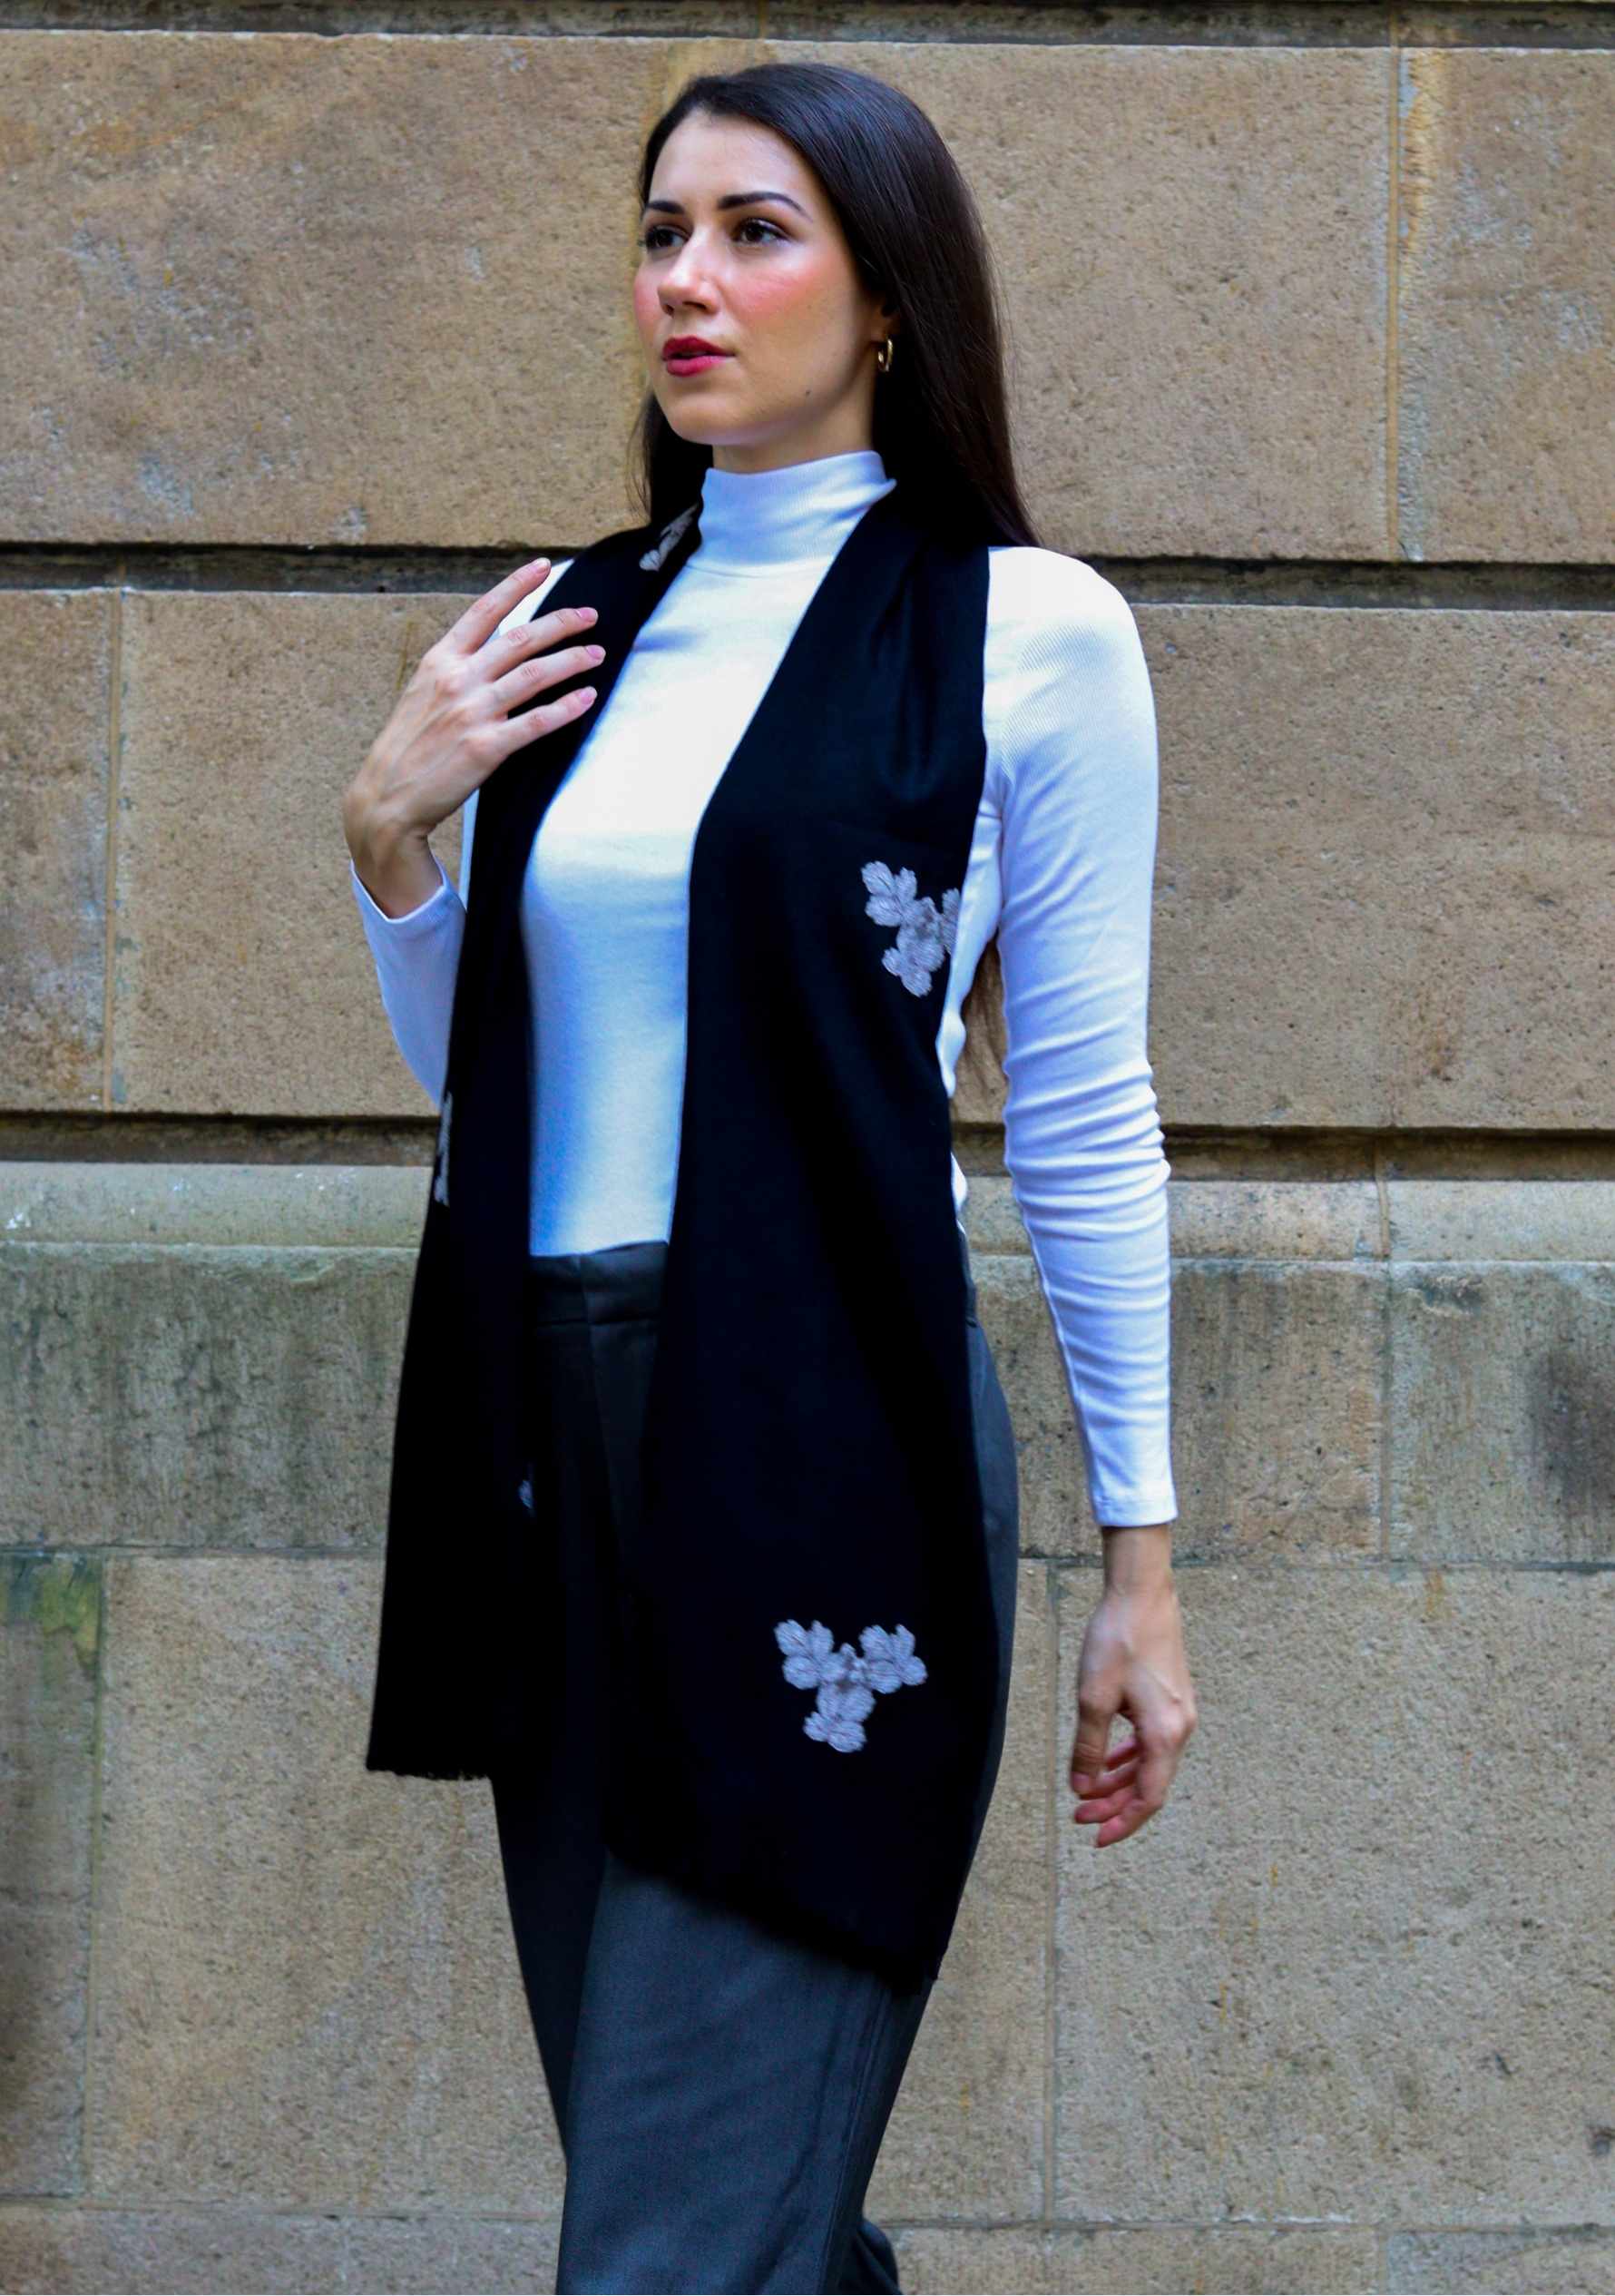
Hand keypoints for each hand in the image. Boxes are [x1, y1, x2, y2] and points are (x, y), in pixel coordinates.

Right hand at [341, 557, 606, 915]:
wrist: (388, 795)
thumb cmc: (408, 746)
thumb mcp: (422, 693)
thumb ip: (456, 670)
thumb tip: (493, 652)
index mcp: (440, 661)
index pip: (485, 611)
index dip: (518, 585)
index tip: (545, 566)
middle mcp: (458, 679)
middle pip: (521, 638)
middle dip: (561, 622)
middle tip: (590, 616)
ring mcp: (473, 712)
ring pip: (535, 675)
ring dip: (572, 660)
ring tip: (596, 654)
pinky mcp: (487, 747)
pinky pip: (537, 721)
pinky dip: (567, 707)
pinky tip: (587, 698)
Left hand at [1068, 1536, 1196, 1846]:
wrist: (1142, 1593)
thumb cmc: (1117, 1641)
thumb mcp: (1093, 1698)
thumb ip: (1089, 1748)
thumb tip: (1083, 1787)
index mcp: (1165, 1734)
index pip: (1149, 1797)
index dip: (1123, 1822)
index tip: (1096, 1837)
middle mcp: (1180, 1728)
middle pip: (1149, 1784)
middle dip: (1114, 1804)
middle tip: (1079, 1815)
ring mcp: (1178, 1713)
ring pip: (1149, 1763)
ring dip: (1118, 1780)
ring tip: (1085, 1791)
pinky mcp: (1170, 1699)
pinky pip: (1150, 1741)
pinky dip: (1128, 1756)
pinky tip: (1107, 1760)